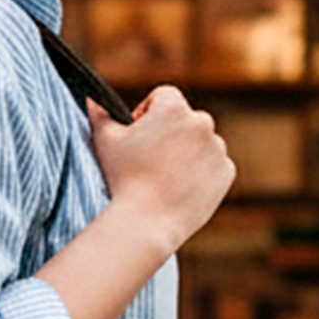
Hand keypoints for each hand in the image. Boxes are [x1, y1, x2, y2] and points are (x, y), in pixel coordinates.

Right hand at [87, 87, 234, 254]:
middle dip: (170, 132)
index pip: (164, 96)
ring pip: (201, 142)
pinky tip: (181, 186)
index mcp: (174, 108)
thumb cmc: (123, 178)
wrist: (147, 221)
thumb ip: (100, 114)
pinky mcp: (226, 172)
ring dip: (188, 151)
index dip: (148, 112)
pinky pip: (214, 165)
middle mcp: (202, 122)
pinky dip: (202, 172)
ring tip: (165, 176)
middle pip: (185, 119)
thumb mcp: (105, 141)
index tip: (139, 134)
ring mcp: (217, 148)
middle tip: (151, 159)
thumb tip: (92, 99)